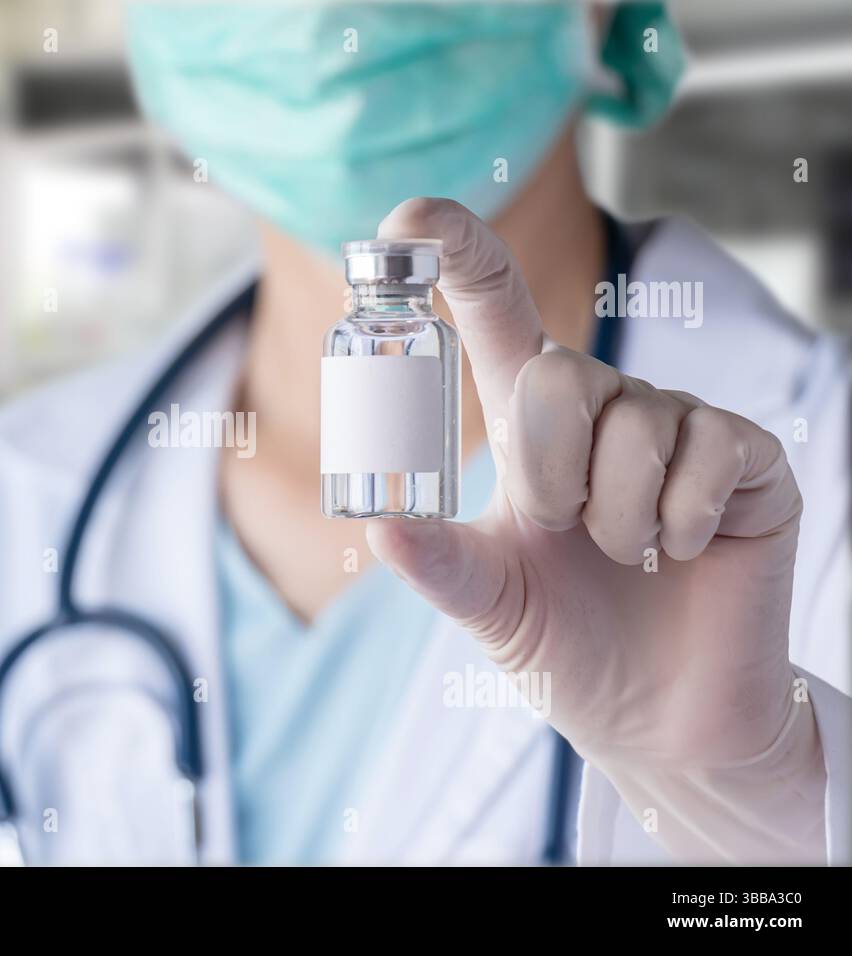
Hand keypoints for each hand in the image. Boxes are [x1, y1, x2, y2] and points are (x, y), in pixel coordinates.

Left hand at [366, 199, 825, 861]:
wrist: (658, 715)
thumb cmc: (565, 644)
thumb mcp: (486, 601)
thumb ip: (438, 562)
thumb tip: (380, 527)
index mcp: (530, 424)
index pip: (495, 311)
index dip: (458, 251)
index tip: (408, 217)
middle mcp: (603, 407)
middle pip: (555, 375)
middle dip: (547, 475)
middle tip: (563, 534)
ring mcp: (678, 425)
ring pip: (631, 423)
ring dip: (615, 516)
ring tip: (626, 556)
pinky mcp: (748, 458)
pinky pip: (710, 454)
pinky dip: (683, 521)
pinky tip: (682, 551)